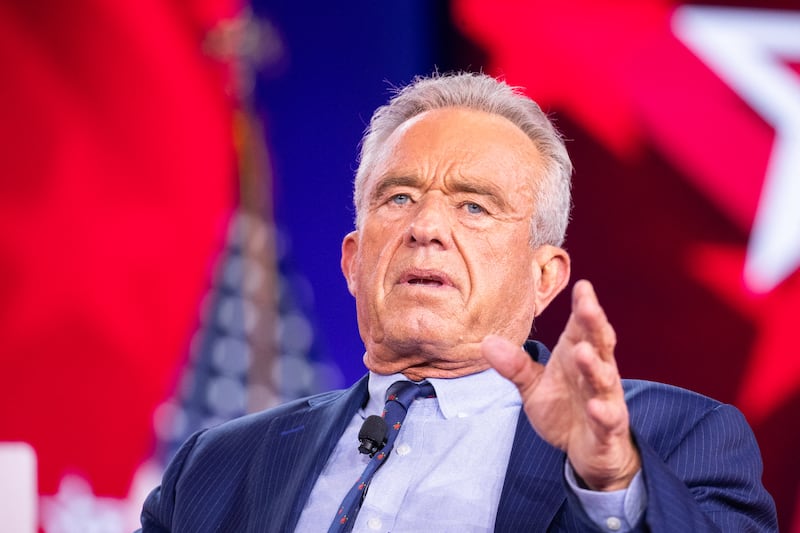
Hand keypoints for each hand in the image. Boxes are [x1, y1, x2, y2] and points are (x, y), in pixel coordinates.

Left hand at [482, 280, 639, 490]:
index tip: (583, 286)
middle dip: (595, 325)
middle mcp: (597, 373)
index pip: (583, 327)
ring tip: (582, 352)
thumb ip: (515, 364)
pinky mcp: (608, 429)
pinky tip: (596, 406)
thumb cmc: (564, 409)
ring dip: (594, 366)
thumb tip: (486, 341)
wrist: (587, 452)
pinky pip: (608, 419)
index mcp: (578, 356)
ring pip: (604, 379)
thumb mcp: (534, 386)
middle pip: (599, 345)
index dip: (585, 307)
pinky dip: (604, 413)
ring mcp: (606, 400)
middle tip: (588, 306)